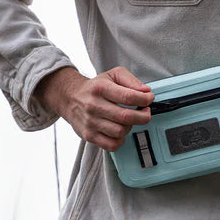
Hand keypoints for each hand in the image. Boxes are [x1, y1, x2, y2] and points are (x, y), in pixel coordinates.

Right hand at [35, 66, 153, 150]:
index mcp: (100, 88)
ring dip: (131, 126)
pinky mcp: (88, 135)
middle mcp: (93, 105)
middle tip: (145, 112)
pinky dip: (121, 140)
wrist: (70, 97)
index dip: (144, 100)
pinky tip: (121, 131)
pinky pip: (112, 144)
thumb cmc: (96, 87)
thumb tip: (145, 91)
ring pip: (120, 131)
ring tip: (130, 120)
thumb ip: (131, 80)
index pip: (129, 97)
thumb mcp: (113, 75)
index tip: (149, 99)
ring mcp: (90, 122)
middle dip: (143, 116)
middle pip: (126, 117)